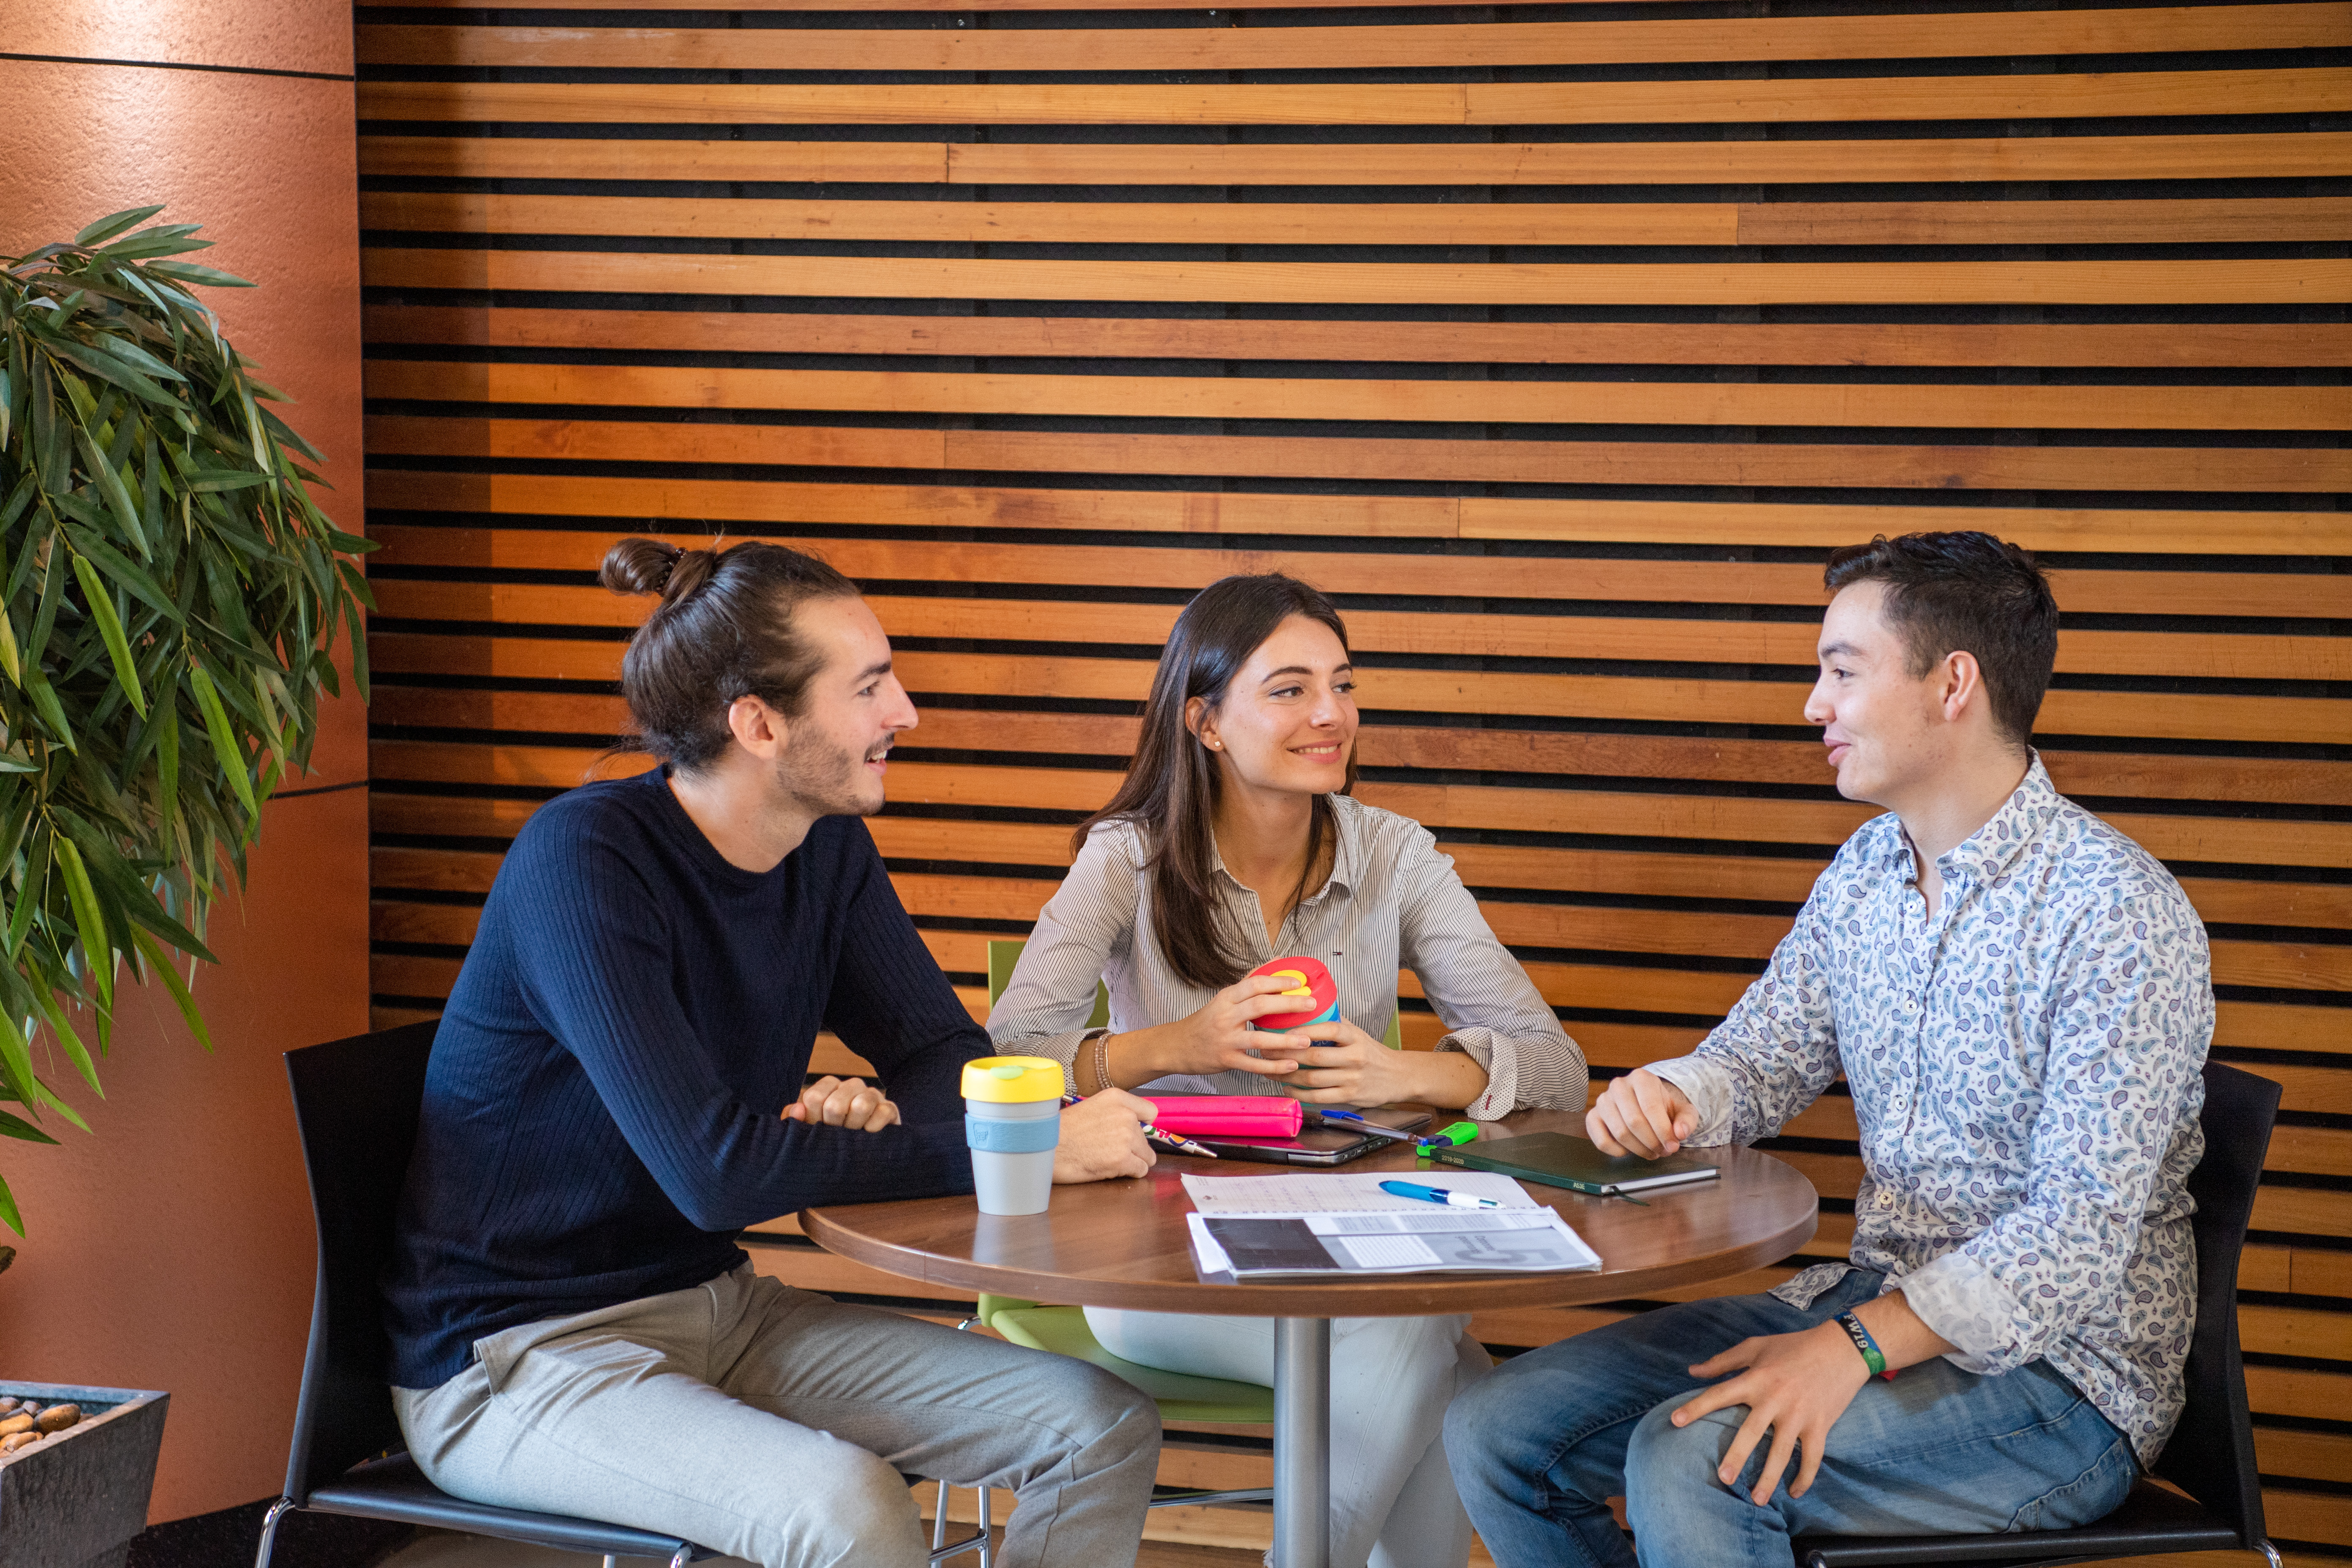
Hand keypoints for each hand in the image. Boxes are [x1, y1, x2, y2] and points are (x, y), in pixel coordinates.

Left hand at [785, 1076, 899, 1131]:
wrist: (859, 1159)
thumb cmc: (829, 1140)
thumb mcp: (808, 1132)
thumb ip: (794, 1121)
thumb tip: (797, 1110)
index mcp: (829, 1086)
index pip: (814, 1097)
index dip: (813, 1120)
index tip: (818, 1131)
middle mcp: (851, 1086)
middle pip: (835, 1104)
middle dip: (834, 1128)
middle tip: (835, 1138)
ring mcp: (872, 1095)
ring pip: (862, 1105)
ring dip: (854, 1128)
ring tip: (852, 1138)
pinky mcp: (890, 1108)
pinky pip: (883, 1113)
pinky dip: (873, 1129)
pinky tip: (868, 1138)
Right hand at [1053, 1088, 1157, 1183]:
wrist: (1047, 1148)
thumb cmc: (1060, 1130)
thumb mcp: (1090, 1107)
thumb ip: (1113, 1113)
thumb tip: (1129, 1126)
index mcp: (1116, 1098)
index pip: (1149, 1112)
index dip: (1142, 1125)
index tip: (1135, 1132)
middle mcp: (1125, 1115)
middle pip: (1145, 1138)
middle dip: (1133, 1147)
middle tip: (1109, 1150)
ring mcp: (1126, 1138)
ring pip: (1146, 1156)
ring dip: (1133, 1161)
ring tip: (1111, 1160)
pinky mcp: (1122, 1160)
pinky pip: (1140, 1170)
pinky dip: (1130, 1173)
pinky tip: (1112, 1169)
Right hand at [1160, 973, 1326, 1079]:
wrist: (1176, 1047)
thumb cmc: (1205, 1022)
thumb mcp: (1223, 999)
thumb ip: (1248, 984)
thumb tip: (1276, 962)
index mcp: (1226, 998)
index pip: (1254, 984)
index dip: (1278, 981)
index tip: (1299, 983)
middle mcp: (1225, 1016)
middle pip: (1260, 1006)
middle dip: (1288, 1004)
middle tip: (1311, 1004)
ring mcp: (1225, 1040)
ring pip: (1258, 1038)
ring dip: (1285, 1040)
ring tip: (1306, 1040)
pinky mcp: (1226, 1060)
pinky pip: (1253, 1064)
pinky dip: (1273, 1066)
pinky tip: (1291, 1065)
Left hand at [1249, 1018, 1421, 1105]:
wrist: (1398, 1076)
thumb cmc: (1371, 1052)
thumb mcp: (1357, 1033)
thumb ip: (1334, 1023)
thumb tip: (1305, 1008)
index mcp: (1355, 1037)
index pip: (1329, 1029)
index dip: (1303, 1031)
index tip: (1282, 1031)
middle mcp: (1354, 1057)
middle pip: (1315, 1056)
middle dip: (1286, 1054)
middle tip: (1266, 1051)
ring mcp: (1351, 1078)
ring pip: (1313, 1078)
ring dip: (1288, 1074)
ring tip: (1271, 1070)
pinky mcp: (1349, 1096)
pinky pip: (1318, 1097)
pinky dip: (1299, 1093)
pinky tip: (1287, 1087)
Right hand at [1588, 1068, 1695, 1156]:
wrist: (1647, 1103)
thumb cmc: (1664, 1106)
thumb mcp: (1683, 1109)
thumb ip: (1687, 1120)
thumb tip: (1679, 1133)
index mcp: (1641, 1078)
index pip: (1650, 1107)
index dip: (1663, 1131)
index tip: (1673, 1146)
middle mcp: (1619, 1085)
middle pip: (1634, 1121)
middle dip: (1652, 1142)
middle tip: (1662, 1150)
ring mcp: (1603, 1100)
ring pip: (1619, 1133)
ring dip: (1638, 1149)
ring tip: (1651, 1151)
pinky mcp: (1593, 1116)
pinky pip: (1600, 1140)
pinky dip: (1617, 1151)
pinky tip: (1630, 1150)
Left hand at [1670, 1322, 1870, 1504]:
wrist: (1842, 1348)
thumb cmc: (1793, 1346)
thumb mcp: (1756, 1346)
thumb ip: (1723, 1361)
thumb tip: (1692, 1371)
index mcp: (1756, 1378)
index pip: (1720, 1394)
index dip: (1696, 1407)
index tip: (1675, 1422)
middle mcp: (1775, 1398)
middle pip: (1751, 1432)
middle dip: (1737, 1456)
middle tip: (1723, 1478)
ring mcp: (1799, 1415)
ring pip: (1782, 1452)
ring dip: (1770, 1477)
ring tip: (1757, 1500)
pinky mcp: (1820, 1425)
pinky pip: (1812, 1457)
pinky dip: (1805, 1476)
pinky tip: (1794, 1492)